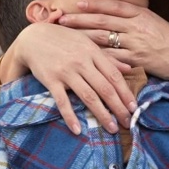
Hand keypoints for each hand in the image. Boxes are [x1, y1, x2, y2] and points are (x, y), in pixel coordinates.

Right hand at [7, 22, 134, 133]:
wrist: (33, 38)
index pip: (114, 76)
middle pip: (105, 88)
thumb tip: (129, 69)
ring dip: (102, 115)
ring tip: (111, 128)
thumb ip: (107, 58)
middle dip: (118, 108)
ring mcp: (66, 71)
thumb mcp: (87, 43)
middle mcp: (82, 62)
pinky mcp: (51, 80)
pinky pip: (62, 101)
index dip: (126, 93)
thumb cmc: (64, 40)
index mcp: (93, 52)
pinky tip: (78, 130)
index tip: (134, 108)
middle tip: (128, 123)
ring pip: (88, 96)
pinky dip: (70, 117)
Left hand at [59, 0, 168, 94]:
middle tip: (62, 19)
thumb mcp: (156, 23)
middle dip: (81, 20)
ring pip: (103, 38)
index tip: (78, 4)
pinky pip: (112, 57)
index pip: (114, 6)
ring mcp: (136, 42)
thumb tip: (118, 16)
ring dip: (83, 37)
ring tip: (67, 37)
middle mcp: (137, 26)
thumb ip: (137, 19)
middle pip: (103, 20)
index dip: (95, 4)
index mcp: (142, 14)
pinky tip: (83, 57)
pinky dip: (97, 56)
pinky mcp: (136, 59)